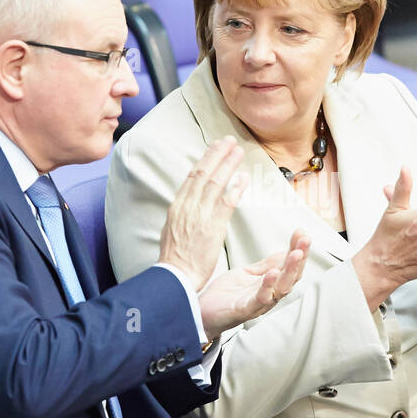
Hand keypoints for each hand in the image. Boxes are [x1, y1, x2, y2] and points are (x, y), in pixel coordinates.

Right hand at [158, 137, 246, 289]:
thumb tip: (189, 202)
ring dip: (228, 164)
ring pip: (215, 183)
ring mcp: (199, 216)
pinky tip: (244, 177)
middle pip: (203, 173)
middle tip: (229, 140)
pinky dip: (236, 188)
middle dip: (217, 154)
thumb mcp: (172, 229)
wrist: (175, 277)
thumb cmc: (175, 258)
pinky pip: (226, 203)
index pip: (192, 176)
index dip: (205, 160)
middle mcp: (187, 207)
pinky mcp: (212, 228)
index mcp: (177, 206)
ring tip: (239, 151)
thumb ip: (183, 213)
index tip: (215, 147)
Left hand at [198, 230, 310, 337]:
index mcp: (270, 285)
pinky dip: (267, 287)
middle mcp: (269, 295)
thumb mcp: (247, 274)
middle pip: (292, 277)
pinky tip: (272, 273)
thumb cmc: (224, 296)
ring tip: (296, 254)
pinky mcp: (244, 310)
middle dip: (300, 257)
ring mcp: (258, 304)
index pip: (290, 266)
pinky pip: (260, 299)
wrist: (201, 313)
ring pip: (282, 288)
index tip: (301, 233)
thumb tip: (284, 252)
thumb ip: (265, 265)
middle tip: (305, 240)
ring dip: (290, 270)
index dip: (297, 249)